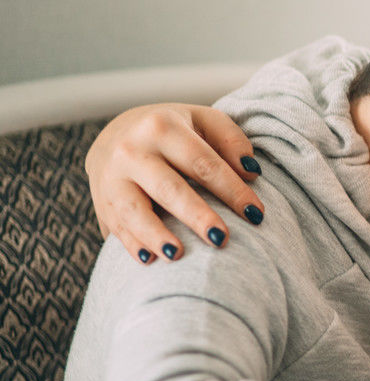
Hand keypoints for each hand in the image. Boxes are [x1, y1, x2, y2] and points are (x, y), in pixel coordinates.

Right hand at [86, 103, 263, 262]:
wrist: (117, 134)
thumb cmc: (175, 131)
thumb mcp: (203, 120)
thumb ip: (230, 140)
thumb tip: (251, 172)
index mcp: (162, 127)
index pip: (204, 163)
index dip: (232, 190)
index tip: (256, 214)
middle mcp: (132, 151)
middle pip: (168, 188)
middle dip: (196, 215)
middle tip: (221, 239)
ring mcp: (112, 177)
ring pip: (133, 210)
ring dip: (155, 234)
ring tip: (178, 256)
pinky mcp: (102, 201)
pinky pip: (116, 226)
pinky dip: (131, 244)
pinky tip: (149, 260)